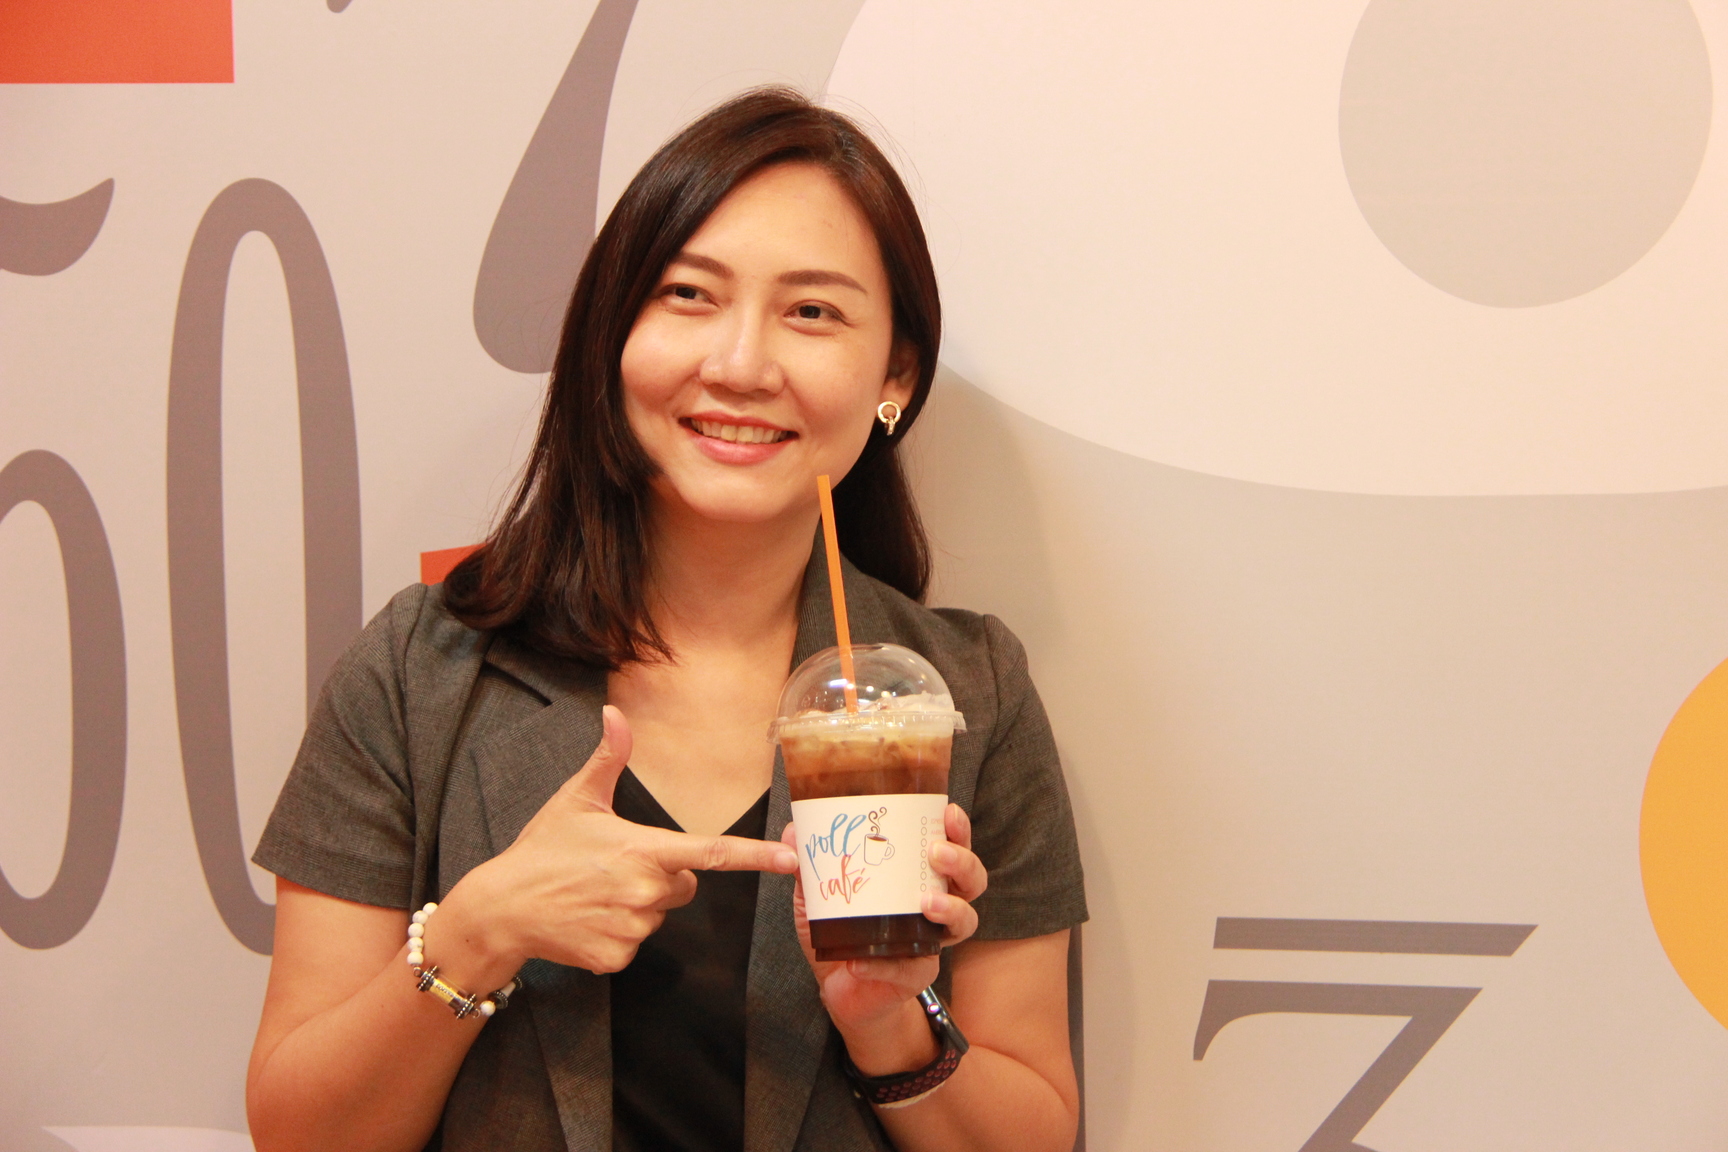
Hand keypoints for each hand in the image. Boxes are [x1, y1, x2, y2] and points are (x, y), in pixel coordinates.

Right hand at [432, 706, 797, 984]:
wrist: (501, 910)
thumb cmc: (542, 850)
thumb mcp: (576, 800)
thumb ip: (608, 759)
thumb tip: (615, 713)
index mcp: (643, 850)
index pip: (711, 854)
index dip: (755, 857)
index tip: (790, 861)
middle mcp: (645, 892)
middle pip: (685, 886)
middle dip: (663, 877)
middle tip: (618, 868)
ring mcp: (632, 929)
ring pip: (660, 916)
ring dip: (639, 907)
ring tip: (596, 894)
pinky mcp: (617, 959)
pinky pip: (636, 943)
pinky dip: (618, 934)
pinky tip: (589, 920)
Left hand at [781, 804, 987, 1051]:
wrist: (838, 987)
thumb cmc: (842, 931)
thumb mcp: (821, 894)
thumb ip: (812, 864)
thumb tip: (794, 830)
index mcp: (918, 877)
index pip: (951, 846)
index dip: (958, 829)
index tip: (949, 811)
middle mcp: (936, 905)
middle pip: (972, 879)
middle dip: (962, 861)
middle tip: (936, 852)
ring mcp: (932, 941)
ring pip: (966, 921)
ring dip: (951, 909)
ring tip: (927, 903)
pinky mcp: (917, 975)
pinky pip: (911, 968)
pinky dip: (885, 965)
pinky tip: (861, 962)